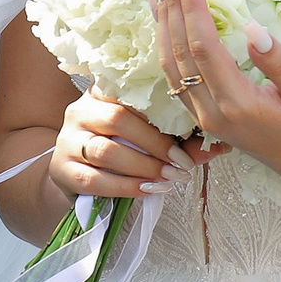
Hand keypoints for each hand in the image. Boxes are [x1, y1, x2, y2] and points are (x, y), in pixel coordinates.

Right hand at [49, 97, 202, 199]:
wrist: (75, 175)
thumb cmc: (121, 148)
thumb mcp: (148, 136)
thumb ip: (180, 138)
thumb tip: (219, 144)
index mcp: (104, 90)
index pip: (131, 90)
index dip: (163, 110)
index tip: (191, 127)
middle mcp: (81, 109)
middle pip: (118, 119)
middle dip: (156, 144)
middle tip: (182, 163)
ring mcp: (68, 139)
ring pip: (105, 150)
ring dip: (143, 166)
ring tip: (169, 178)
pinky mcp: (61, 169)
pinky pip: (93, 179)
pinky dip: (125, 186)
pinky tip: (147, 191)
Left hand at [148, 0, 280, 174]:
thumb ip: (280, 63)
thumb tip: (252, 28)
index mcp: (238, 103)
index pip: (204, 48)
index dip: (193, 9)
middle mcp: (212, 111)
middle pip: (180, 52)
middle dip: (171, 6)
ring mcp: (202, 115)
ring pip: (170, 64)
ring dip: (163, 21)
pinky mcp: (201, 115)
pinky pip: (174, 75)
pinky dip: (164, 42)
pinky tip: (163, 19)